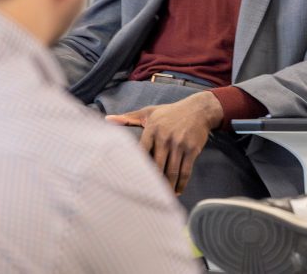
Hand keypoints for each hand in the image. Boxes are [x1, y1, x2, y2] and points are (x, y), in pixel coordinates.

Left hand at [105, 91, 222, 194]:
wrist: (199, 109)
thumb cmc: (171, 112)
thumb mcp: (150, 112)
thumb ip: (128, 118)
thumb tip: (107, 119)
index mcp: (152, 129)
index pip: (141, 152)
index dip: (136, 169)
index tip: (131, 182)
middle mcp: (165, 137)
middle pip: (157, 166)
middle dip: (152, 183)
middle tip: (146, 196)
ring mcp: (179, 144)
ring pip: (172, 172)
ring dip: (167, 187)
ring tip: (162, 197)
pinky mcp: (192, 150)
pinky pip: (186, 171)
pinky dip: (181, 184)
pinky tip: (177, 191)